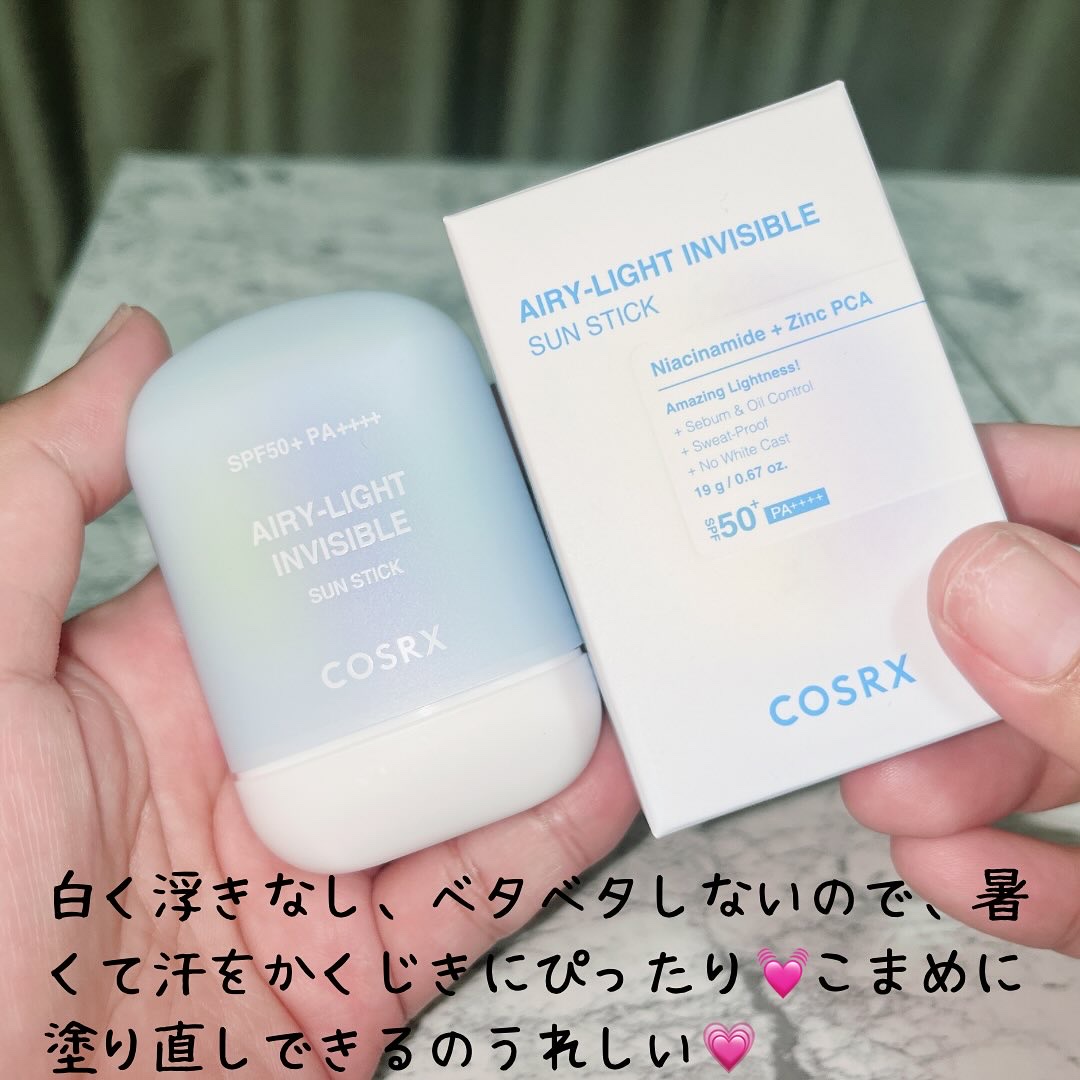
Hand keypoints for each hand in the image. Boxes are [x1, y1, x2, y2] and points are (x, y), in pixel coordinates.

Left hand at [0, 306, 637, 1073]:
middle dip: (490, 582)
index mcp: (167, 678)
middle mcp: (253, 759)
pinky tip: (611, 745)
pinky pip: (489, 872)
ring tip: (611, 610)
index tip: (447, 429)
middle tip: (563, 513)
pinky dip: (562, 814)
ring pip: (461, 750)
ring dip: (544, 686)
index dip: (377, 489)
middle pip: (403, 650)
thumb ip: (39, 491)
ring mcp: (320, 859)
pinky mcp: (368, 959)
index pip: (302, 558)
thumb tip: (134, 349)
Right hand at [843, 422, 1079, 955]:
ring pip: (1053, 741)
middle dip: (935, 657)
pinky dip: (1013, 870)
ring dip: (953, 771)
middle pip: (1044, 628)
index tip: (874, 495)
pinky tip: (952, 867)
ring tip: (883, 792)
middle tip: (842, 670)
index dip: (985, 482)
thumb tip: (978, 584)